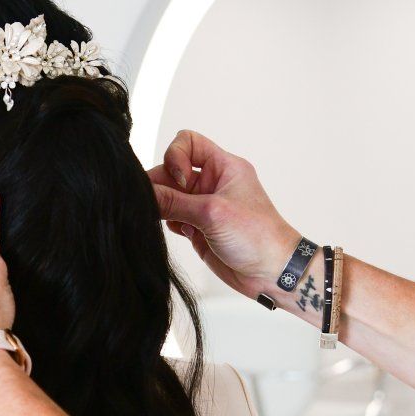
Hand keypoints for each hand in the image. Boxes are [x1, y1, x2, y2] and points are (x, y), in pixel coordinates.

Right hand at [147, 129, 298, 298]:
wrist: (272, 272)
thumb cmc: (258, 236)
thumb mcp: (212, 213)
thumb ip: (174, 202)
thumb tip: (142, 193)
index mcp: (222, 167)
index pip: (188, 143)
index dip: (175, 156)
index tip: (178, 179)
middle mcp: (211, 182)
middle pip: (171, 171)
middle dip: (161, 186)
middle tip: (154, 204)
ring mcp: (203, 205)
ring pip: (168, 196)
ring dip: (161, 206)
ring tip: (165, 219)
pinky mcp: (197, 227)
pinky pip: (171, 216)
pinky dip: (166, 222)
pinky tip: (179, 232)